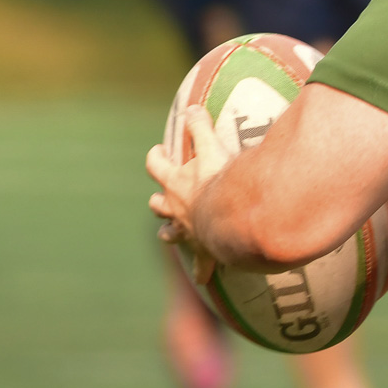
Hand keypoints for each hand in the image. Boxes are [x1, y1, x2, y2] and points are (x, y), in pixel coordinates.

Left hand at [147, 105, 234, 283]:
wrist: (231, 218)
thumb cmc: (221, 182)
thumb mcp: (211, 147)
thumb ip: (200, 126)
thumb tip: (191, 107)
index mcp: (177, 183)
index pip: (157, 166)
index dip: (156, 158)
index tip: (159, 153)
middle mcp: (177, 210)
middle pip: (157, 205)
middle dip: (158, 201)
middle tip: (162, 197)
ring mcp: (189, 232)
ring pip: (170, 235)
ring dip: (169, 234)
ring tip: (168, 236)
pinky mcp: (205, 252)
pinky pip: (202, 266)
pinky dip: (201, 272)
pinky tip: (202, 280)